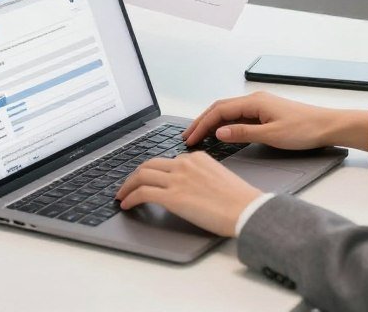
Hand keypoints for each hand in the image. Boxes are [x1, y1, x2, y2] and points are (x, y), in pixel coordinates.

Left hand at [115, 152, 261, 235]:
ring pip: (141, 176)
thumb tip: (187, 187)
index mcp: (196, 157)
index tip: (145, 180)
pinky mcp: (172, 197)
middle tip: (127, 186)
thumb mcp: (217, 176)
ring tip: (122, 196)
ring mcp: (177, 179)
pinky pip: (143, 193)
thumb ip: (199, 175)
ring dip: (127, 186)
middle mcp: (184, 163)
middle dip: (134, 176)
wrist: (245, 208)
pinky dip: (131, 198)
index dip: (151, 172)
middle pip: (149, 164)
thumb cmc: (238, 199)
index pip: (166, 161)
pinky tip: (127, 205)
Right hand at [183, 91, 367, 150]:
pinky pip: (238, 116)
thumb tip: (219, 132)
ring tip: (198, 136)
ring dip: (212, 122)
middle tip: (187, 138)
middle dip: (202, 122)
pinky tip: (220, 133)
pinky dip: (225, 124)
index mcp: (254, 102)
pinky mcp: (265, 113)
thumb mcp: (272, 135)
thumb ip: (243, 133)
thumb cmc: (304, 130)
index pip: (220, 110)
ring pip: (229, 111)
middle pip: (221, 108)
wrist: (327, 126)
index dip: (202, 124)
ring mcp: (260, 106)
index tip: (190, 139)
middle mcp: (255, 100)